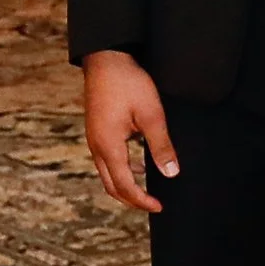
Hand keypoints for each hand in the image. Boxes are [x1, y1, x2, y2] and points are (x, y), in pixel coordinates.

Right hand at [83, 48, 176, 211]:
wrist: (106, 58)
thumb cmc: (128, 83)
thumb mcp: (151, 114)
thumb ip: (161, 146)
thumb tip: (171, 173)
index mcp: (109, 146)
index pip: (125, 186)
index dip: (142, 201)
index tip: (159, 207)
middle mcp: (96, 147)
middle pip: (111, 186)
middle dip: (131, 199)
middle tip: (153, 204)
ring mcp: (93, 139)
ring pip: (107, 174)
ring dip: (126, 185)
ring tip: (148, 189)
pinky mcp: (96, 130)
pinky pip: (106, 160)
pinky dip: (121, 170)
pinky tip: (139, 164)